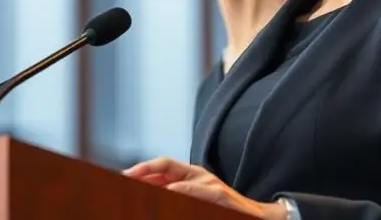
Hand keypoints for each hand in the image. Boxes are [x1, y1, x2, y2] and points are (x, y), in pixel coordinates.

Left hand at [123, 157, 286, 219]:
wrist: (257, 217)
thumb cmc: (225, 209)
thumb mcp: (198, 196)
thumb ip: (176, 191)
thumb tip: (149, 191)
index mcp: (192, 175)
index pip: (162, 165)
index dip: (142, 168)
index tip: (123, 175)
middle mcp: (199, 175)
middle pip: (165, 166)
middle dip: (142, 171)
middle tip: (124, 178)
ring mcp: (210, 184)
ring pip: (177, 181)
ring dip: (157, 186)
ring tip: (137, 188)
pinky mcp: (219, 195)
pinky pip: (196, 193)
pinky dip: (181, 192)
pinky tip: (170, 192)